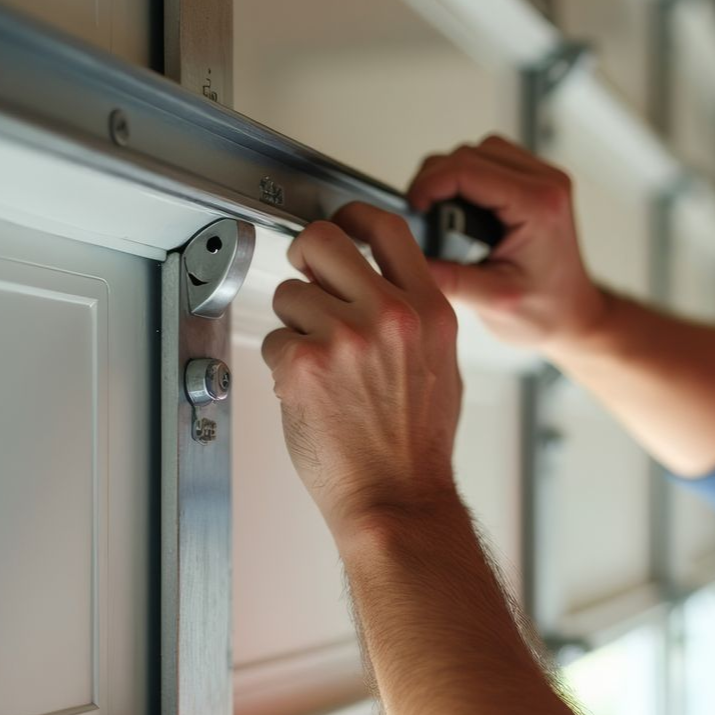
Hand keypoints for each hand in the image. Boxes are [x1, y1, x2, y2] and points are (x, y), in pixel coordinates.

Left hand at [262, 204, 462, 545]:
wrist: (398, 496)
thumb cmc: (417, 445)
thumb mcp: (440, 365)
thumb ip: (414, 315)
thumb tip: (379, 282)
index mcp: (429, 310)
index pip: (386, 228)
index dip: (353, 218)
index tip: (340, 223)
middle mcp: (390, 314)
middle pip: (324, 241)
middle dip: (306, 257)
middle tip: (305, 278)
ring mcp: (346, 336)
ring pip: (290, 294)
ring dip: (294, 324)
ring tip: (322, 367)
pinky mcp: (304, 363)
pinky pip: (274, 340)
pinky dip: (283, 364)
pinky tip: (310, 393)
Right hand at [407, 134, 608, 351]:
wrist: (573, 317)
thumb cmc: (547, 312)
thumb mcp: (493, 302)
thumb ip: (449, 279)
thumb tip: (409, 258)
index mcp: (540, 207)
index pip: (469, 171)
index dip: (430, 184)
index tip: (412, 207)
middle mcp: (547, 185)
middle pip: (471, 153)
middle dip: (436, 178)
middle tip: (420, 213)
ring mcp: (544, 180)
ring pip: (480, 150)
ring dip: (452, 174)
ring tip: (438, 210)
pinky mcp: (536, 183)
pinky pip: (492, 160)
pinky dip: (468, 177)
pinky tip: (460, 207)